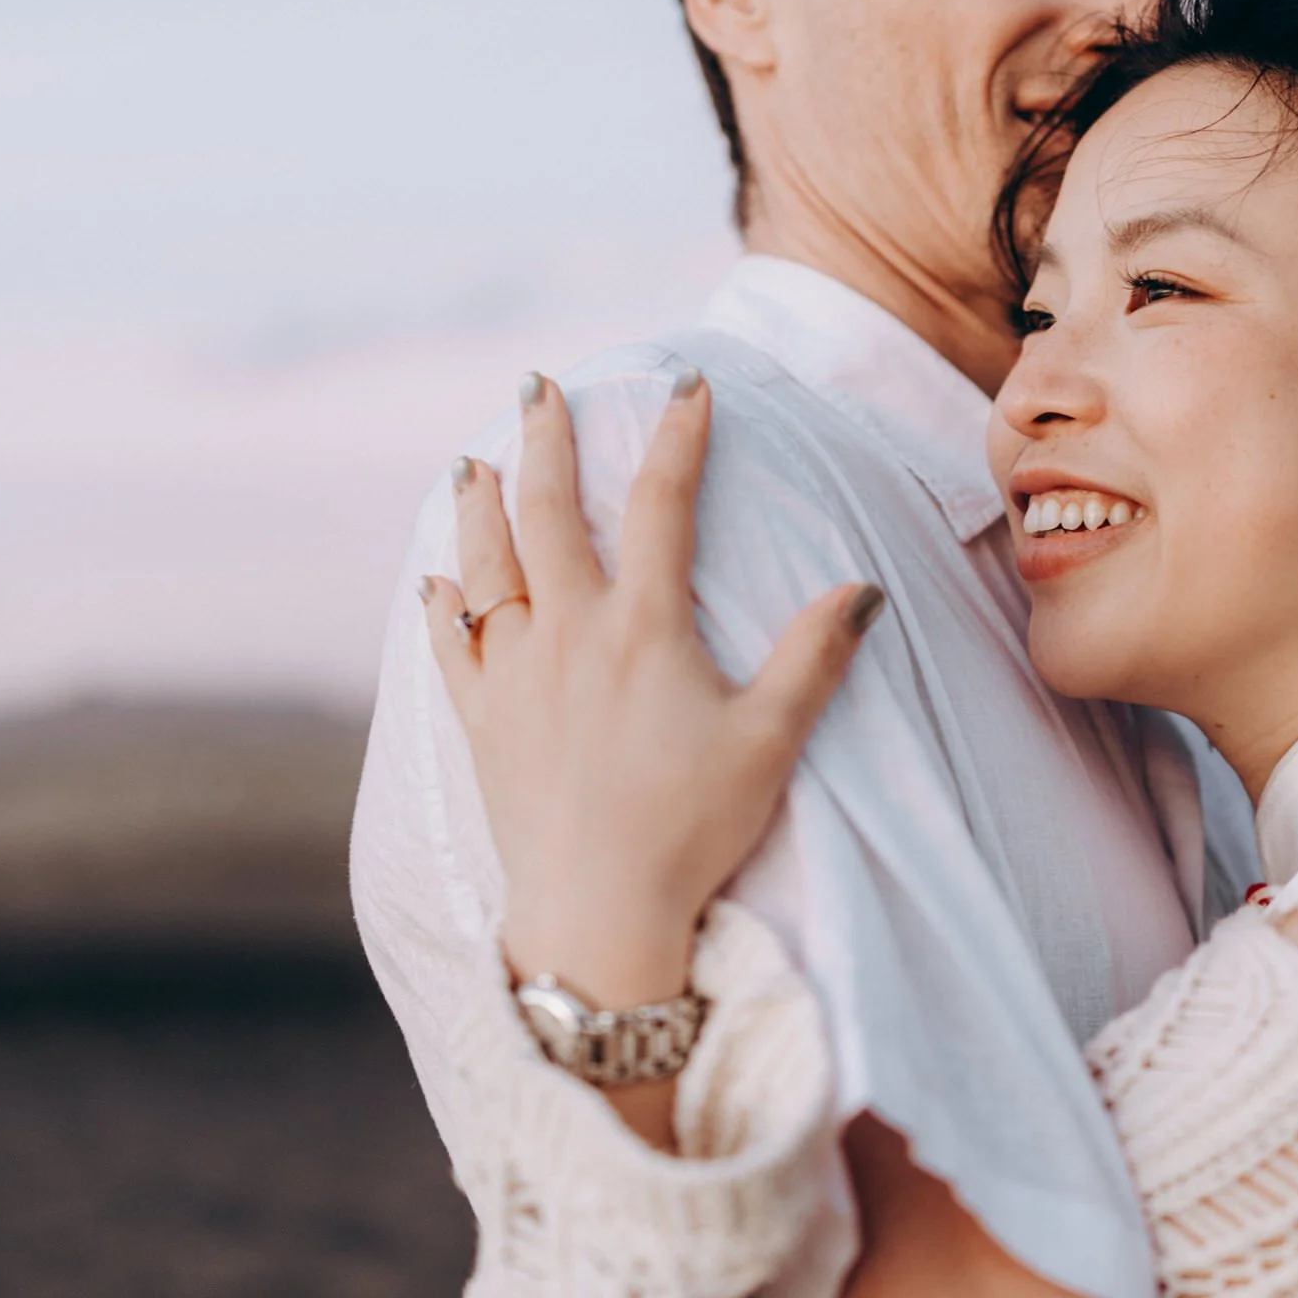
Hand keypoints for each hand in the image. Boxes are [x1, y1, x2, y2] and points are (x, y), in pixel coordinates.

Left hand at [424, 370, 883, 1008]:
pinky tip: (435, 583)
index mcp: (643, 627)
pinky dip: (441, 605)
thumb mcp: (770, 740)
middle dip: (544, 440)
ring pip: (485, 566)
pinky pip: (449, 647)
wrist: (596, 911)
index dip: (678, 437)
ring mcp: (514, 676)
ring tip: (473, 463)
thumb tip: (861, 588)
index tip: (686, 386)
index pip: (662, 504)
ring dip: (479, 505)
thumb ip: (813, 657)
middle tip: (538, 388)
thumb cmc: (690, 828)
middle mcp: (568, 633)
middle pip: (547, 512)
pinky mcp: (482, 724)